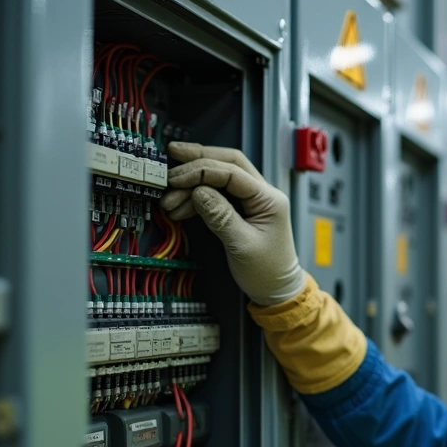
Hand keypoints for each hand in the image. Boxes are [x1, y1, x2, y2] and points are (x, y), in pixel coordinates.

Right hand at [160, 142, 305, 305]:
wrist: (276, 290)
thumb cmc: (268, 271)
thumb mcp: (242, 245)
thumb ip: (220, 216)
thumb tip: (198, 191)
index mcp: (269, 199)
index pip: (233, 172)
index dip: (203, 171)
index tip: (178, 178)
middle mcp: (262, 194)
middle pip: (228, 164)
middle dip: (199, 159)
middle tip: (172, 156)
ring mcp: (251, 201)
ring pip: (220, 179)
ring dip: (192, 185)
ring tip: (169, 199)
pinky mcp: (241, 210)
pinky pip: (216, 195)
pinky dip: (196, 199)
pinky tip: (179, 207)